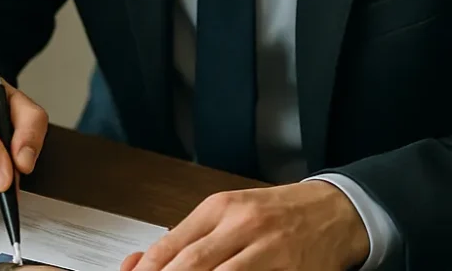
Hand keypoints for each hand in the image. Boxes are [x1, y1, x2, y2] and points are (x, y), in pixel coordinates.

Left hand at [120, 181, 369, 270]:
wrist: (331, 210)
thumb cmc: (273, 213)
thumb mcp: (228, 213)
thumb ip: (188, 237)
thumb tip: (141, 261)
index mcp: (219, 208)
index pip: (172, 244)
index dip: (148, 268)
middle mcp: (242, 225)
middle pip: (193, 263)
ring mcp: (269, 249)